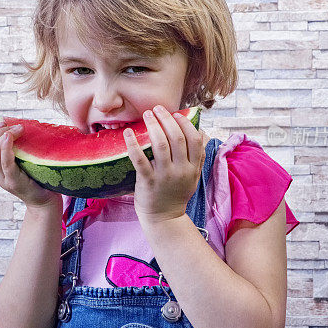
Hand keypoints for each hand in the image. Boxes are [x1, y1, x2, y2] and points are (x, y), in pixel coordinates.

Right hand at [0, 122, 61, 209]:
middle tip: (15, 126)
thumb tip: (21, 125)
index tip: (4, 122)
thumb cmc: (39, 179)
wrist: (45, 202)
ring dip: (3, 136)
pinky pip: (5, 163)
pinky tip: (10, 138)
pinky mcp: (13, 182)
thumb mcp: (25, 161)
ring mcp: (3, 179)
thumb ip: (19, 149)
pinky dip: (5, 148)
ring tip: (18, 129)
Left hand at [123, 106, 205, 224]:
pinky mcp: (148, 182)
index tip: (176, 114)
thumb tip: (199, 131)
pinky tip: (127, 133)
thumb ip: (197, 157)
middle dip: (166, 119)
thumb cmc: (176, 193)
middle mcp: (181, 171)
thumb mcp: (194, 176)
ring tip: (147, 115)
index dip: (186, 124)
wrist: (165, 218)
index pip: (194, 139)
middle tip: (157, 109)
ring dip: (153, 126)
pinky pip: (139, 159)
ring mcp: (164, 176)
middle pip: (177, 138)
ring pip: (160, 145)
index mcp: (193, 168)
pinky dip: (133, 144)